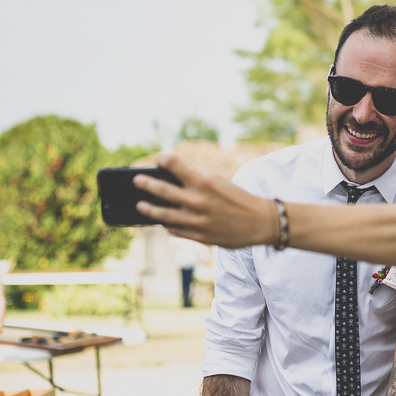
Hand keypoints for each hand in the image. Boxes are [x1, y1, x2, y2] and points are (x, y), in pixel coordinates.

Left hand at [134, 154, 276, 248]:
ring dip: (149, 209)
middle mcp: (196, 201)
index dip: (163, 159)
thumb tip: (173, 181)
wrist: (259, 222)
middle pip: (162, 190)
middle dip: (146, 184)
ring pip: (162, 215)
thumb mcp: (219, 182)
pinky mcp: (198, 236)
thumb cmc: (239, 199)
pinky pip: (174, 230)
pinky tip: (161, 221)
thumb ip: (196, 181)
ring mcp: (195, 221)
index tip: (158, 159)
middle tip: (136, 180)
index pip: (174, 165)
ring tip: (140, 205)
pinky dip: (166, 225)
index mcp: (203, 183)